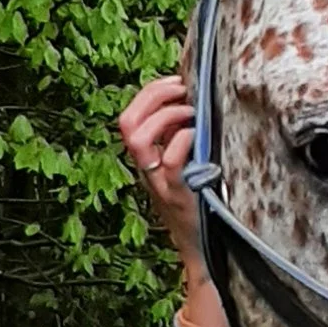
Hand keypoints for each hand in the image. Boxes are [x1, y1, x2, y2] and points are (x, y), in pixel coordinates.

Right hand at [118, 70, 205, 261]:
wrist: (200, 245)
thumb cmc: (197, 199)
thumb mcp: (183, 163)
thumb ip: (180, 136)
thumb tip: (191, 99)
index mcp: (145, 158)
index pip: (129, 117)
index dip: (149, 93)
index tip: (176, 81)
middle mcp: (145, 169)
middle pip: (127, 123)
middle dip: (153, 96)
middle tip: (182, 89)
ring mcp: (158, 182)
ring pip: (138, 141)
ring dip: (165, 116)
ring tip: (190, 112)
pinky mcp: (177, 195)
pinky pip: (170, 163)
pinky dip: (181, 141)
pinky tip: (197, 134)